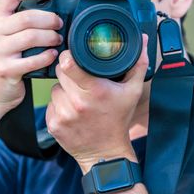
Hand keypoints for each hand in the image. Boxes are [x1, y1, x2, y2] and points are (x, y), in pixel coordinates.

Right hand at [0, 0, 62, 114]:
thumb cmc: (7, 58)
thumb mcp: (7, 35)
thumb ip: (22, 21)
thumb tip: (55, 7)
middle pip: (28, 17)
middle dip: (50, 19)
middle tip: (60, 24)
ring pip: (31, 37)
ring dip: (50, 37)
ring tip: (59, 40)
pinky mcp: (4, 69)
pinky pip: (32, 60)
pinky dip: (47, 57)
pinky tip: (53, 56)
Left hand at [45, 36, 148, 172]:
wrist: (106, 154)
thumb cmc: (119, 120)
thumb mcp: (133, 92)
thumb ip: (138, 64)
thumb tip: (143, 40)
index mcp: (95, 91)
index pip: (69, 64)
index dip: (69, 56)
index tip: (73, 56)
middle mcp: (77, 103)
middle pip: (60, 73)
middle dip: (68, 72)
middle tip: (81, 80)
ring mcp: (63, 115)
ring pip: (55, 89)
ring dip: (64, 90)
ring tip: (79, 98)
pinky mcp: (53, 125)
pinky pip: (50, 105)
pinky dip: (59, 105)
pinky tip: (72, 111)